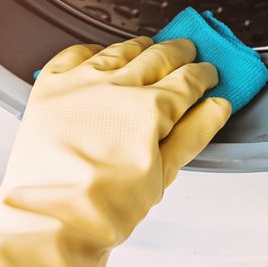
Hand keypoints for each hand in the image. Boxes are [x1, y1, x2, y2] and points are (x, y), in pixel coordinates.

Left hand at [0, 36, 231, 248]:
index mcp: (150, 108)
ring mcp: (80, 83)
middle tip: (188, 52)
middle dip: (178, 53)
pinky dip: (91, 50)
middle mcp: (116, 86)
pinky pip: (73, 54)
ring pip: (119, 51)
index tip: (208, 74)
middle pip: (157, 57)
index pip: (188, 80)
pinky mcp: (50, 88)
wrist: (50, 218)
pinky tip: (98, 55)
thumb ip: (193, 134)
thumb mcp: (163, 175)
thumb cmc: (105, 208)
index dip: (203, 75)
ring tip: (149, 49)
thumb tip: (217, 107)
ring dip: (139, 48)